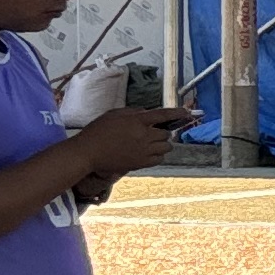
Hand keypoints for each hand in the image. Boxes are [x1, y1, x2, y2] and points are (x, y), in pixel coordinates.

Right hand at [70, 107, 193, 178]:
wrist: (87, 153)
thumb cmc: (97, 131)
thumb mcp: (113, 114)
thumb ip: (132, 112)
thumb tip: (147, 112)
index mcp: (137, 121)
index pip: (163, 115)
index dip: (177, 113)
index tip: (186, 112)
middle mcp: (144, 135)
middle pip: (166, 134)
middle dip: (162, 132)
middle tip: (153, 133)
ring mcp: (144, 150)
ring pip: (166, 147)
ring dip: (162, 144)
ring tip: (151, 144)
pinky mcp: (140, 163)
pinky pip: (159, 159)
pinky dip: (158, 156)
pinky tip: (149, 153)